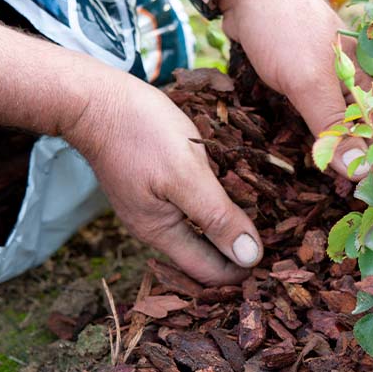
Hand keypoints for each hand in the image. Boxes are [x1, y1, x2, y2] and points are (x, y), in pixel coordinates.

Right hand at [66, 74, 262, 284]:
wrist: (93, 98)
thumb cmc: (140, 132)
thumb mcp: (187, 174)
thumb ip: (217, 217)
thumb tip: (250, 258)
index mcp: (162, 233)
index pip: (210, 273)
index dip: (242, 271)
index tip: (275, 258)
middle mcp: (156, 227)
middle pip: (205, 255)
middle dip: (238, 252)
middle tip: (279, 238)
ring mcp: (153, 205)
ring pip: (199, 230)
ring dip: (228, 228)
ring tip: (265, 217)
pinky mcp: (154, 185)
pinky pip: (191, 207)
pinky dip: (215, 206)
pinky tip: (236, 192)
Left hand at [219, 0, 372, 178]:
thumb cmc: (284, 29)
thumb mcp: (309, 82)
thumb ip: (334, 127)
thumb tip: (359, 171)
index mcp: (369, 80)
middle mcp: (356, 83)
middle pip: (366, 133)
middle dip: (362, 167)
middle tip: (356, 203)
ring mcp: (331, 82)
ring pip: (342, 128)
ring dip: (340, 156)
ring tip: (340, 189)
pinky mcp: (307, 83)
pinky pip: (319, 118)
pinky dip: (319, 139)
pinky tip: (317, 158)